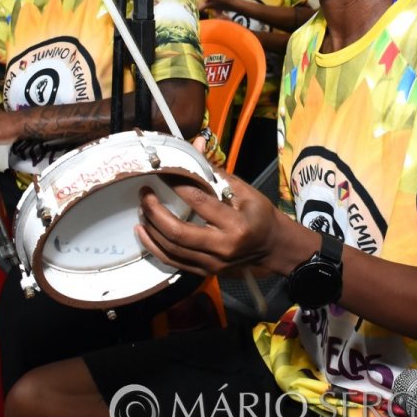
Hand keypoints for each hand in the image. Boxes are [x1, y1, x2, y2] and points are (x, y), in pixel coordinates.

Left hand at [135, 167, 289, 276]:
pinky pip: (172, 262)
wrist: (273, 248)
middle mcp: (222, 247)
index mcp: (236, 224)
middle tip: (145, 193)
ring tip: (143, 208)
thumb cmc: (260, 216)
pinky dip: (154, 246)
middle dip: (155, 211)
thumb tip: (195, 144)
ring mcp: (211, 264)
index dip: (177, 185)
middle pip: (178, 232)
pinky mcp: (204, 272)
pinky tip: (143, 231)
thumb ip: (215, 171)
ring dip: (151, 228)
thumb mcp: (244, 190)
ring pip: (171, 249)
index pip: (199, 202)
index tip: (162, 172)